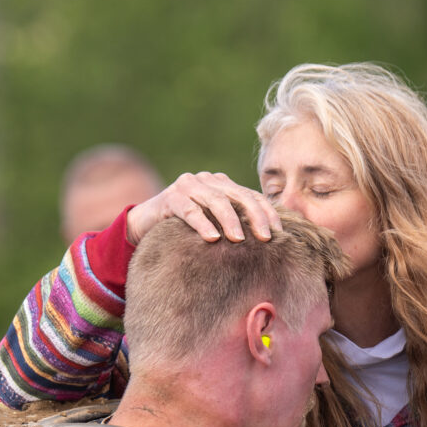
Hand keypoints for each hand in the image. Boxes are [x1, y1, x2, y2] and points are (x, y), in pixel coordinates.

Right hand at [124, 171, 281, 244]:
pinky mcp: (170, 197)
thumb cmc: (187, 230)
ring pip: (216, 201)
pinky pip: (189, 210)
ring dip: (230, 221)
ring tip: (239, 240)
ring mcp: (188, 186)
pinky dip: (202, 223)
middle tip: (266, 238)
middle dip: (255, 216)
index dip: (268, 213)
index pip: (252, 196)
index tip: (281, 234)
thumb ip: (235, 227)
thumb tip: (268, 246)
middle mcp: (208, 181)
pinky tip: (212, 239)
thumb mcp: (214, 226)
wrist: (145, 226)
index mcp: (223, 185)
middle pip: (238, 196)